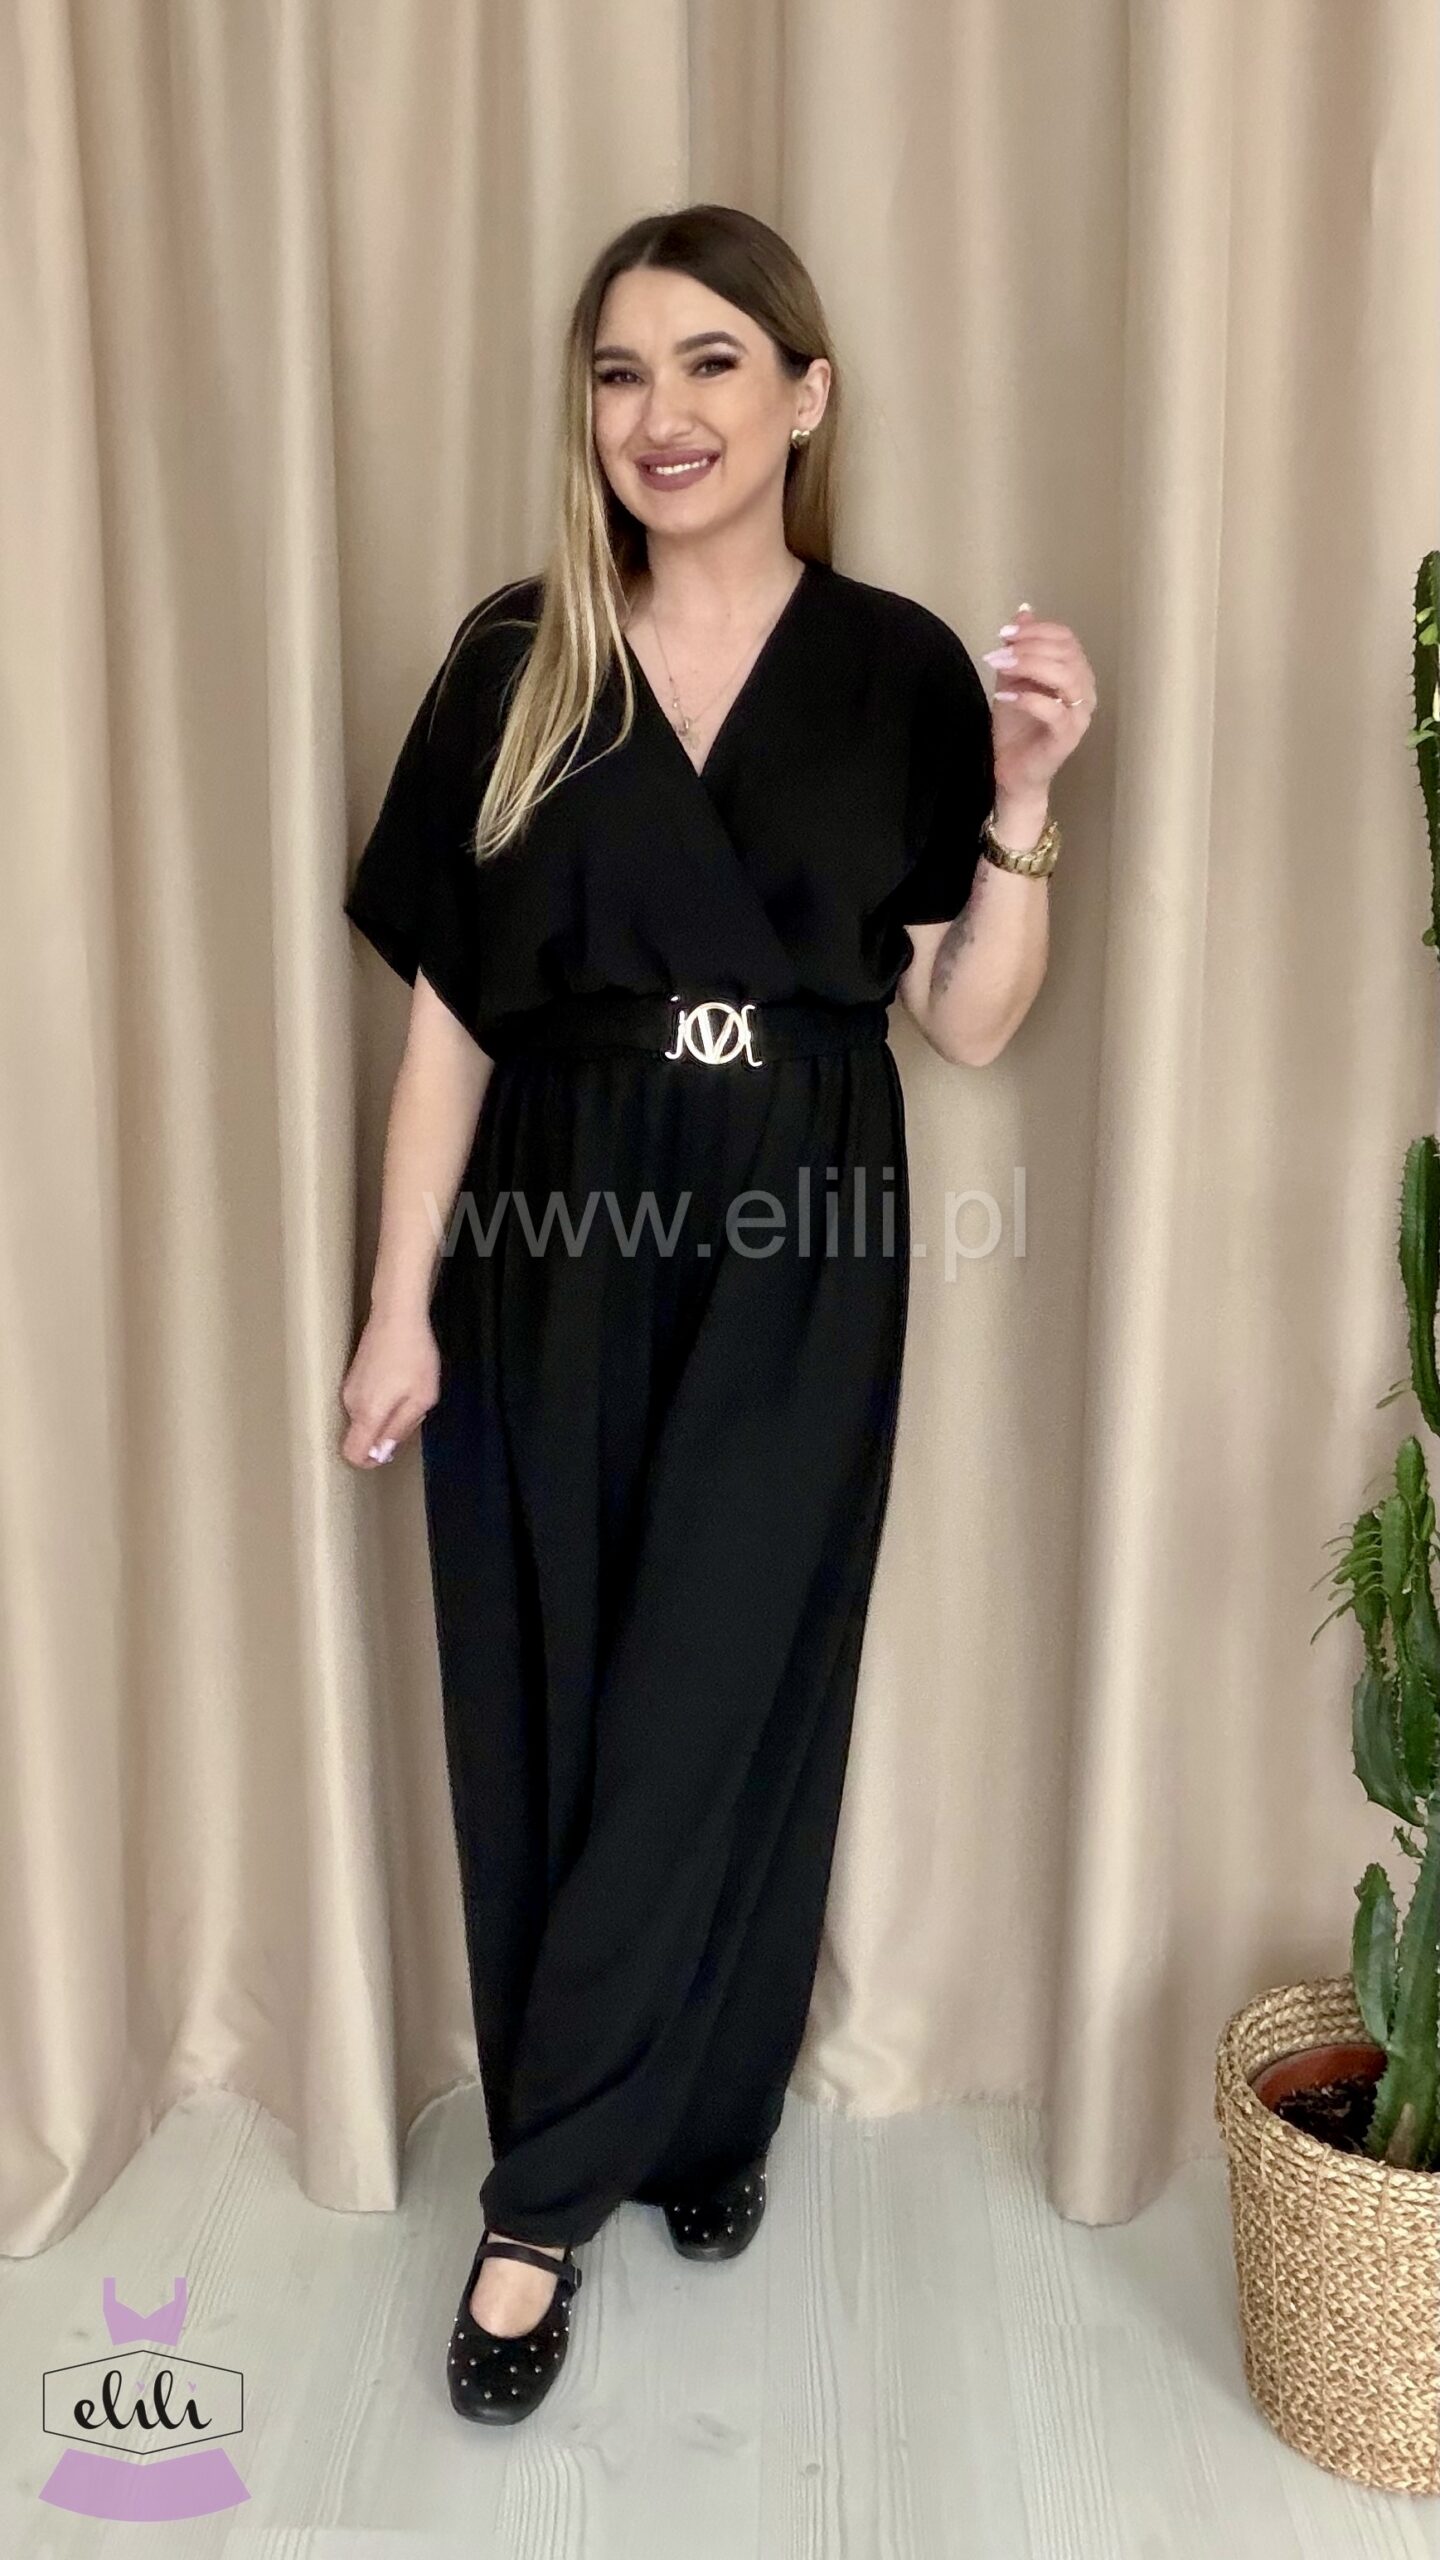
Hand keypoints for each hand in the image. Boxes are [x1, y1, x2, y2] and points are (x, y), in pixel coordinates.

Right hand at [340, 1306, 440, 1468]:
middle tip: (412, 1408)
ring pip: (366, 1417)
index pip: (352, 1454)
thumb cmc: (413, 1356)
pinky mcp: (352, 1375)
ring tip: (408, 1389)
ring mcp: (348, 1387)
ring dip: (387, 1413)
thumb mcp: (420, 1399)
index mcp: (366, 1413)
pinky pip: (366, 1401)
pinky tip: (400, 1378)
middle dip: (387, 1432)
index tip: (391, 1448)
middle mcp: (350, 1403)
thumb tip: (381, 1453)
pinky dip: (383, 1399)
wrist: (397, 1314)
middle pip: (363, 1435)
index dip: (371, 1460)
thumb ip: (399, 1429)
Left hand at [981, 603, 1096, 801]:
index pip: (1066, 638)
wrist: (1011, 770)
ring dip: (1029, 666)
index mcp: (1076, 673)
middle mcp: (1085, 691)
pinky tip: (1004, 698)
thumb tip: (1023, 611)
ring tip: (1000, 668)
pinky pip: (1054, 710)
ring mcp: (1079, 715)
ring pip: (1065, 676)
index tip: (1004, 634)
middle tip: (997, 653)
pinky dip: (1028, 699)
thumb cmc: (1016, 727)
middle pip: (1066, 653)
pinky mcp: (1068, 737)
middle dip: (1028, 647)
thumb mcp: (1013, 678)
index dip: (1036, 631)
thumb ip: (1020, 647)